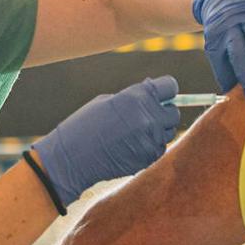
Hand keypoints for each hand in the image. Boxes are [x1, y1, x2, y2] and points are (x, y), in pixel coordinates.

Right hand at [33, 76, 179, 206]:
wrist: (72, 159)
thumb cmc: (85, 125)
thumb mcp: (107, 102)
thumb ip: (134, 97)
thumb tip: (155, 94)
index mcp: (137, 97)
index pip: (170, 86)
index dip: (166, 90)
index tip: (161, 95)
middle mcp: (148, 117)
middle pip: (173, 112)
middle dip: (162, 113)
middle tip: (144, 117)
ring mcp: (150, 139)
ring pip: (168, 132)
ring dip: (157, 131)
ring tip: (134, 134)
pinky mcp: (149, 158)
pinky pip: (160, 149)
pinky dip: (150, 147)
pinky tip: (131, 147)